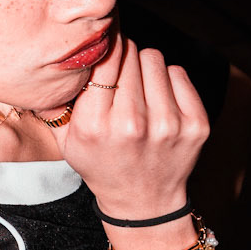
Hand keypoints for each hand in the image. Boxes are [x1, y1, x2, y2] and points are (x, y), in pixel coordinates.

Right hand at [61, 35, 208, 222]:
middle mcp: (132, 125)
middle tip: (120, 78)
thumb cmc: (102, 165)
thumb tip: (55, 64)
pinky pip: (178, 73)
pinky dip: (168, 80)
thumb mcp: (67, 142)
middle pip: (131, 54)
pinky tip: (159, 100)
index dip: (106, 48)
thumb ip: (56, 104)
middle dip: (124, 60)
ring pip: (155, 59)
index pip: (105, 60)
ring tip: (139, 90)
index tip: (106, 47)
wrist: (143, 202)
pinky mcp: (195, 125)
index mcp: (95, 126)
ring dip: (145, 68)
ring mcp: (168, 125)